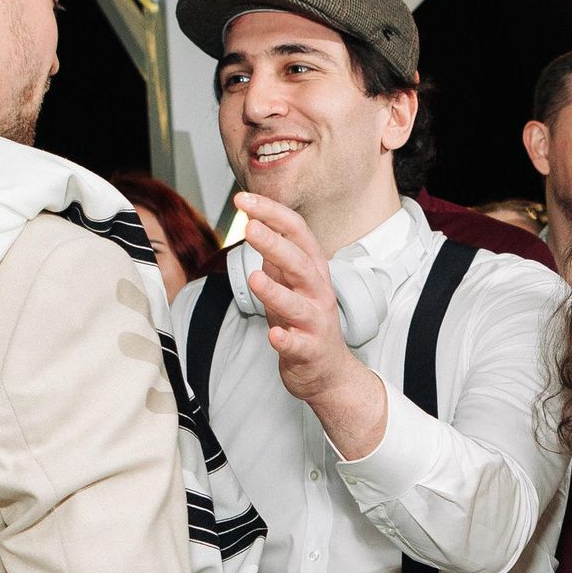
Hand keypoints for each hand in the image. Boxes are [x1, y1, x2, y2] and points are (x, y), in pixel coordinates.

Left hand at [233, 191, 387, 454]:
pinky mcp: (309, 351)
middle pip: (300, 263)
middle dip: (275, 243)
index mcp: (312, 270)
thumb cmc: (304, 323)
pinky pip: (298, 344)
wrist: (328, 372)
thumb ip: (276, 257)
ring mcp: (315, 322)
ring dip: (276, 291)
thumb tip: (257, 222)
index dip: (272, 214)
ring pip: (298, 303)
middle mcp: (317, 292)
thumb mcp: (290, 284)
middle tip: (250, 227)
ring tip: (255, 277)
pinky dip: (286, 339)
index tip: (243, 200)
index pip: (297, 233)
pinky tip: (274, 335)